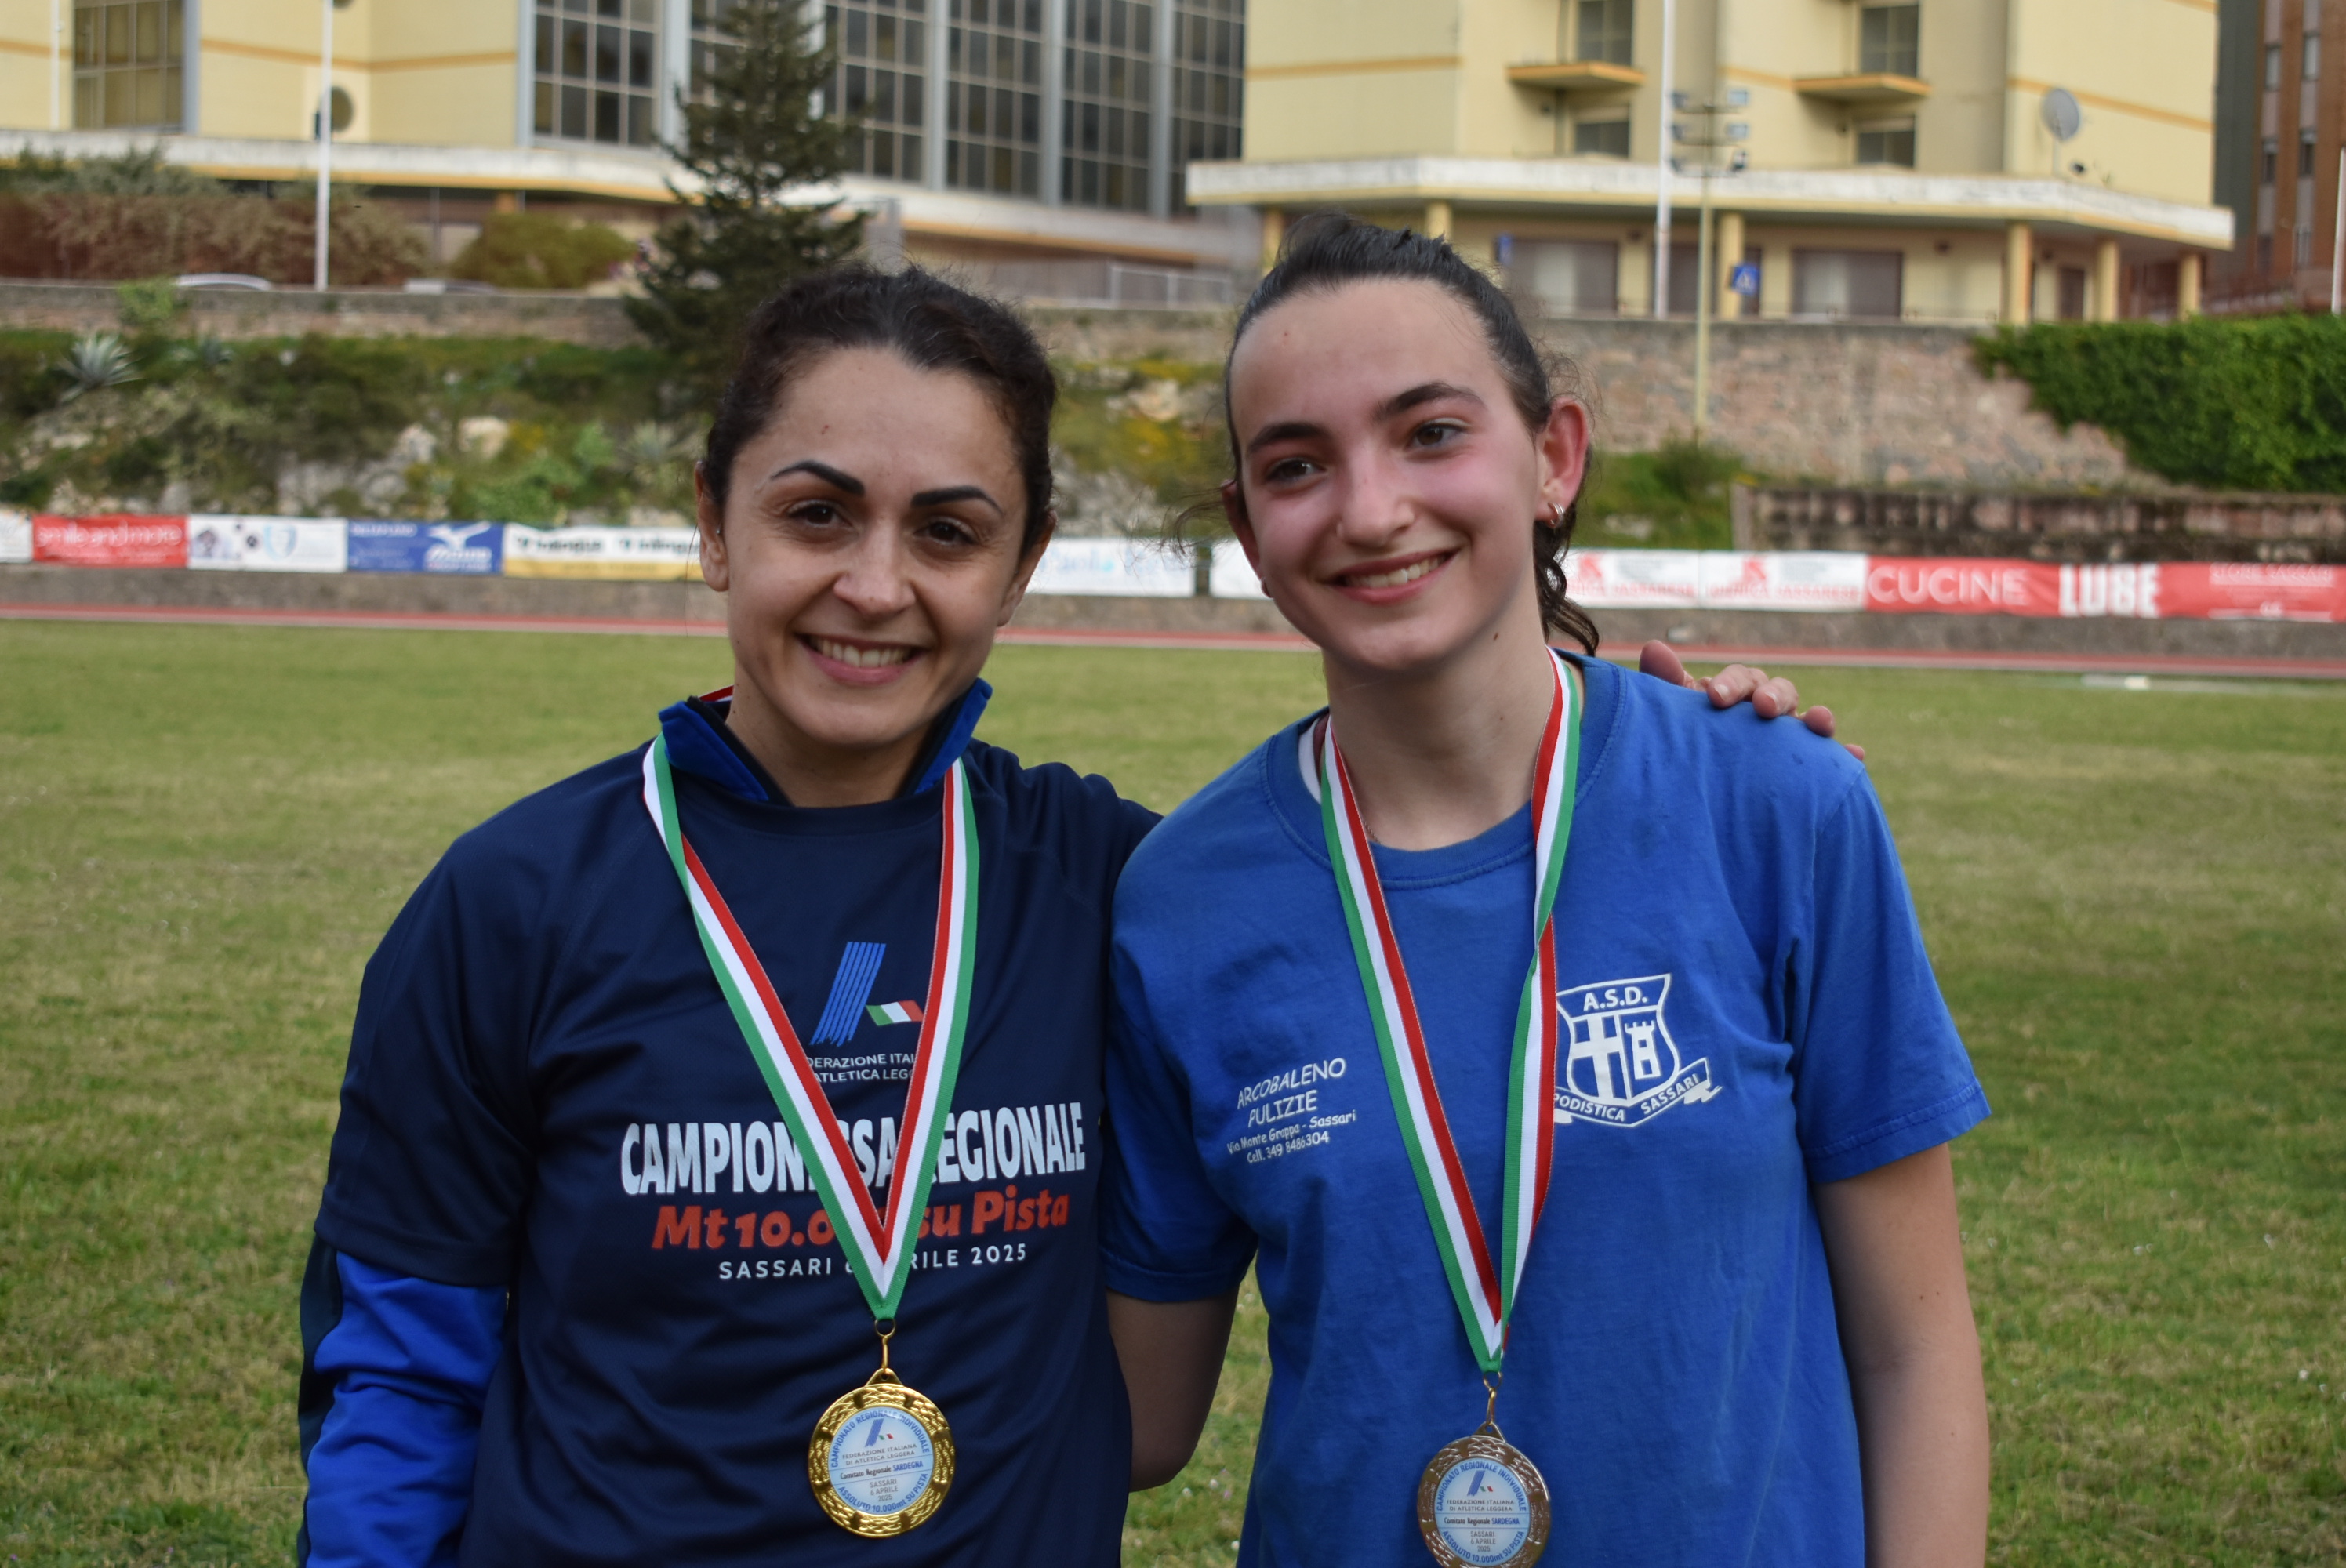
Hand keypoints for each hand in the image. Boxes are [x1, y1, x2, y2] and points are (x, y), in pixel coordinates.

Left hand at [1637, 641, 1864, 761]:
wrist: (1693, 787)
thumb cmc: (1682, 741)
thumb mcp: (1671, 717)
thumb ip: (1666, 685)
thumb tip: (1653, 647)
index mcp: (1735, 694)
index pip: (1741, 678)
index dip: (1731, 683)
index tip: (1714, 697)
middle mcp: (1765, 711)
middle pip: (1780, 692)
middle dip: (1773, 696)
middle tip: (1762, 708)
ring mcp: (1786, 738)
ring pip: (1808, 721)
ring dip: (1817, 718)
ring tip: (1820, 722)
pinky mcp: (1804, 767)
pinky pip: (1829, 761)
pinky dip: (1844, 756)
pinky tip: (1855, 757)